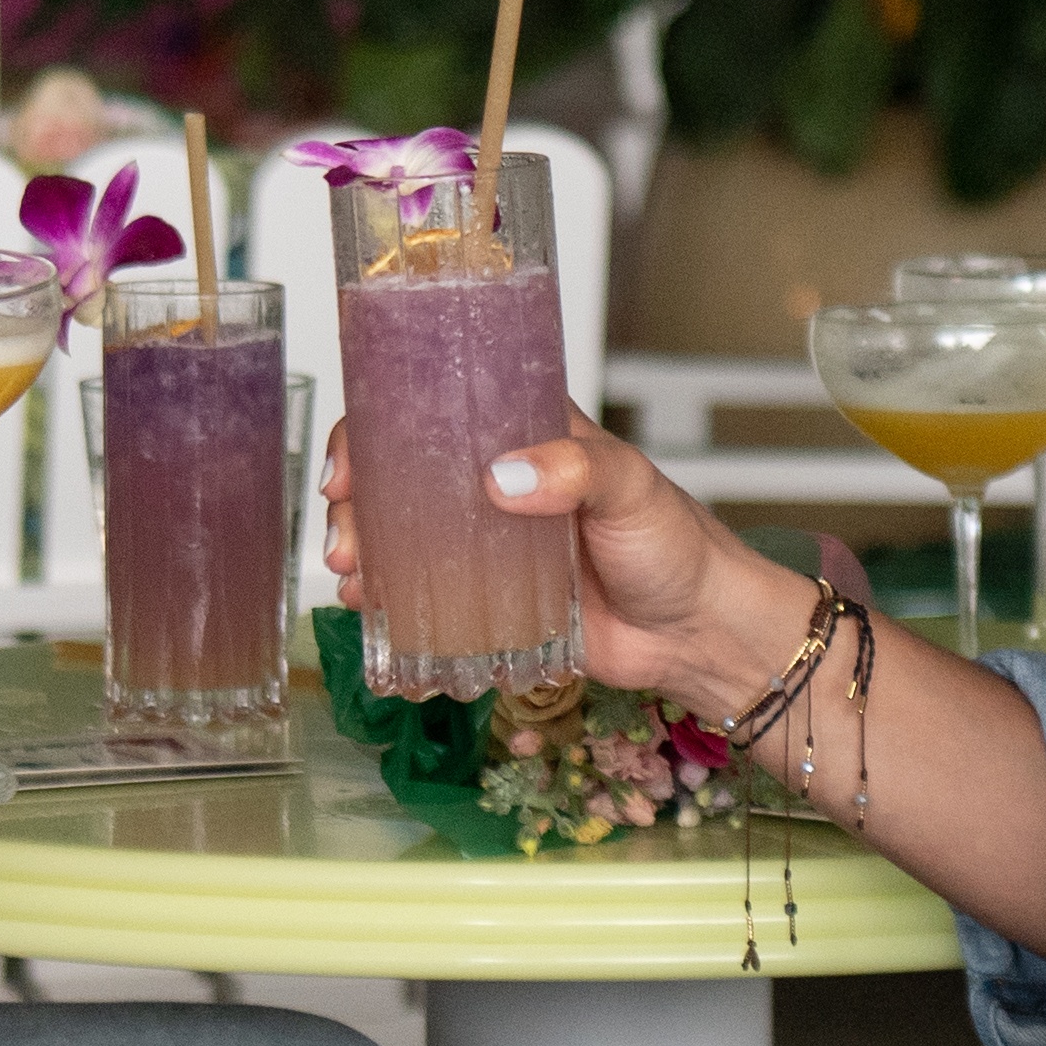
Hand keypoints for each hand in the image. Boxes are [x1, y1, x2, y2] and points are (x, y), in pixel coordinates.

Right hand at [323, 411, 813, 721]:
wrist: (699, 634)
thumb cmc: (676, 543)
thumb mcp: (630, 485)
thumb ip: (576, 469)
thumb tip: (504, 477)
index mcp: (522, 436)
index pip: (432, 412)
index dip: (375, 431)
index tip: (348, 465)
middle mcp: (494, 487)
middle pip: (399, 483)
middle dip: (356, 509)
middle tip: (347, 544)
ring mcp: (488, 550)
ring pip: (404, 545)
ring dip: (366, 561)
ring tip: (355, 586)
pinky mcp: (492, 608)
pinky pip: (429, 606)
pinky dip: (395, 615)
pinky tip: (377, 625)